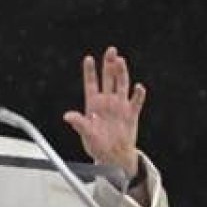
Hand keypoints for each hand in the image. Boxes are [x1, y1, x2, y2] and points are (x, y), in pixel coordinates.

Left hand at [62, 46, 146, 177]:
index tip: (88, 58)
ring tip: (121, 61)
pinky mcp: (131, 114)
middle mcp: (107, 101)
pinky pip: (136, 102)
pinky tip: (139, 87)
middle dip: (109, 64)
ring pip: (122, 84)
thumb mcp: (86, 134)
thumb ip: (79, 123)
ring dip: (122, 73)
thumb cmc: (97, 145)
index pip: (91, 83)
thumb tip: (67, 116)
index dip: (90, 71)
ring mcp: (120, 106)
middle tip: (111, 50)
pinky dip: (138, 94)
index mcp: (93, 103)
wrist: (113, 156)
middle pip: (108, 78)